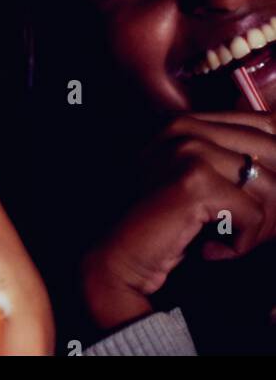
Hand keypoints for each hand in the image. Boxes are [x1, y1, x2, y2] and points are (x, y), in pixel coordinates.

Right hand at [82, 111, 275, 329]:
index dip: (275, 169)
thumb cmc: (166, 228)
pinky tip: (211, 250)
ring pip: (271, 188)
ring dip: (259, 229)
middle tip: (249, 232)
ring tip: (226, 242)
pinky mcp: (194, 180)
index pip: (269, 125)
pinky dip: (240, 244)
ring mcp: (188, 150)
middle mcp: (186, 127)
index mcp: (189, 121)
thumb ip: (240, 164)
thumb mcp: (207, 188)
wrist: (119, 258)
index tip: (261, 201)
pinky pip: (254, 214)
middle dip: (274, 204)